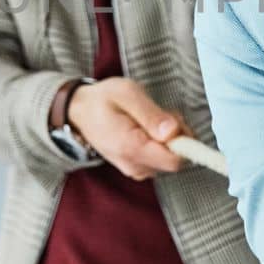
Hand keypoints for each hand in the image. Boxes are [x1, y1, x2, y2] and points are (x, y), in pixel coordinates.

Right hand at [65, 77, 191, 179]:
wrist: (79, 112)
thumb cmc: (103, 100)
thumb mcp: (127, 94)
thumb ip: (152, 114)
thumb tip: (174, 132)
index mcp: (132, 148)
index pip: (175, 160)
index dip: (184, 141)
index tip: (174, 120)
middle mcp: (135, 165)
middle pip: (176, 159)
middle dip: (176, 135)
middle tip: (159, 113)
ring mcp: (136, 169)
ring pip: (170, 158)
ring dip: (168, 138)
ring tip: (149, 119)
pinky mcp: (138, 168)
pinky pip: (160, 159)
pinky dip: (160, 143)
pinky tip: (147, 128)